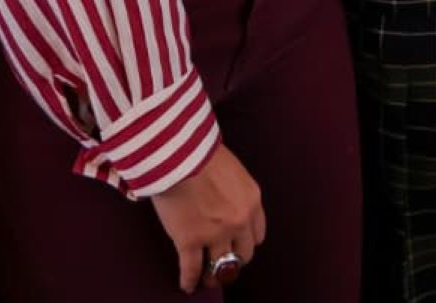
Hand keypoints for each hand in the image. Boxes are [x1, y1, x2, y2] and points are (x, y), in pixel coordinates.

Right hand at [150, 144, 265, 292]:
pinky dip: (189, 280)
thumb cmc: (199, 151)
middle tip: (224, 262)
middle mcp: (239, 221)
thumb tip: (221, 196)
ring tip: (206, 279)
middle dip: (234, 259)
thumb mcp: (230, 168)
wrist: (178, 153)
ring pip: (220, 267)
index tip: (238, 244)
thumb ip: (232, 188)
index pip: (257, 234)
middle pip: (243, 254)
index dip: (245, 241)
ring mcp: (215, 234)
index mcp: (251, 200)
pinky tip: (186, 285)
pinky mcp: (190, 241)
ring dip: (213, 275)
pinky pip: (192, 269)